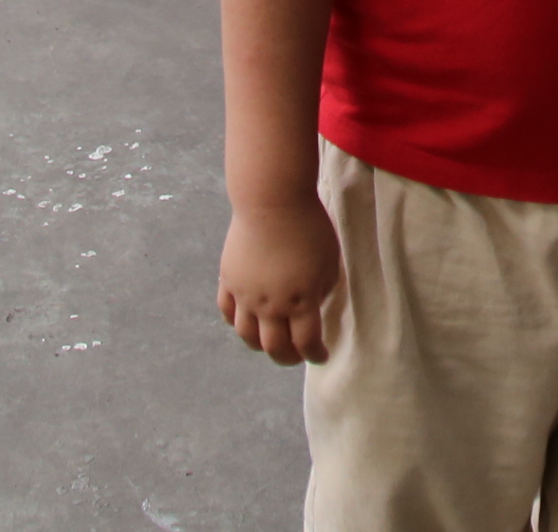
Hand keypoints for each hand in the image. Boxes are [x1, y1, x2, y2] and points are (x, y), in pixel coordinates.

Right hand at [217, 197, 343, 364]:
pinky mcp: (228, 279)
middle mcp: (270, 304)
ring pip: (247, 335)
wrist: (271, 199)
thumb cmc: (309, 226)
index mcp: (300, 300)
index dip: (316, 354)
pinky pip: (227, 312)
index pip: (306, 343)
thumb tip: (313, 305)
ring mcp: (245, 294)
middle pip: (275, 347)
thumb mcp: (330, 260)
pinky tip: (247, 320)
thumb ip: (323, 289)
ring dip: (260, 345)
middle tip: (297, 355)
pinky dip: (236, 322)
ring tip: (271, 342)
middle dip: (288, 358)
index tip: (322, 355)